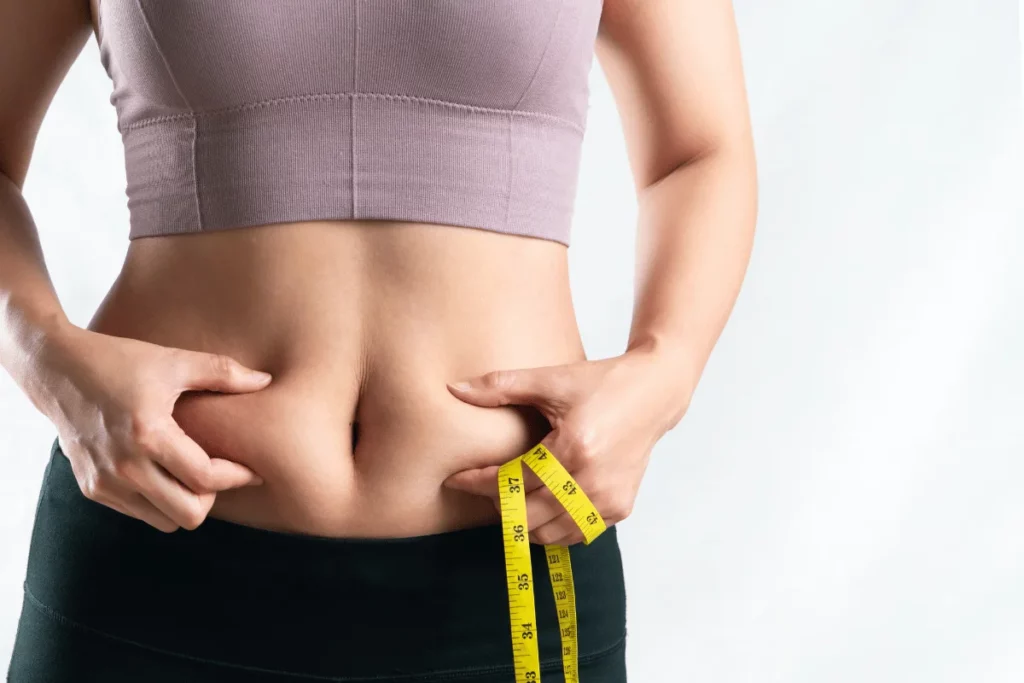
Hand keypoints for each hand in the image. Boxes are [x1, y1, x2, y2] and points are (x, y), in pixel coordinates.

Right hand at [38, 324, 273, 532]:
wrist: (56, 369)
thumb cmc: (120, 361)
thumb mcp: (174, 361)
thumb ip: (223, 372)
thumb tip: (265, 381)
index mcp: (148, 434)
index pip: (205, 479)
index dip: (238, 476)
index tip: (253, 469)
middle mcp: (124, 466)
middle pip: (189, 514)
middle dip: (212, 496)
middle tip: (219, 471)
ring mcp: (104, 482)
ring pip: (165, 521)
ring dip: (186, 502)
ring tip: (192, 471)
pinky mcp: (92, 488)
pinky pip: (140, 513)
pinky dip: (160, 500)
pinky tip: (165, 471)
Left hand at [443, 344, 690, 544]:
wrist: (653, 394)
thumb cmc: (602, 383)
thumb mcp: (551, 379)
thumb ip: (500, 386)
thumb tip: (455, 388)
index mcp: (574, 450)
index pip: (513, 482)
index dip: (478, 482)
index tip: (456, 478)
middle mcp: (593, 482)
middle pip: (526, 516)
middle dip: (498, 504)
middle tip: (485, 486)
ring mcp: (609, 500)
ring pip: (548, 534)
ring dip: (524, 520)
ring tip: (513, 495)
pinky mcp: (620, 508)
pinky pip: (575, 534)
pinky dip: (553, 525)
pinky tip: (544, 502)